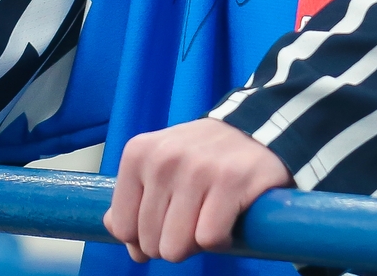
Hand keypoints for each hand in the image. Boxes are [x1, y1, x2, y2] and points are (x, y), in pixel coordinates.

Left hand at [104, 118, 291, 263]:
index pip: (123, 228)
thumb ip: (133, 201)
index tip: (166, 220)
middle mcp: (164, 159)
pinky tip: (228, 217)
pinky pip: (209, 240)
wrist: (256, 129)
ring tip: (210, 216)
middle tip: (194, 216)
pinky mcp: (231, 181)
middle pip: (150, 242)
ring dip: (197, 243)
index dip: (145, 237)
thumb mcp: (159, 168)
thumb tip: (120, 236)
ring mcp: (198, 169)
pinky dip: (222, 240)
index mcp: (138, 153)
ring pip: (177, 246)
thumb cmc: (202, 157)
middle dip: (174, 241)